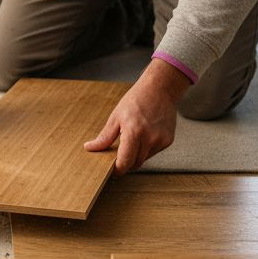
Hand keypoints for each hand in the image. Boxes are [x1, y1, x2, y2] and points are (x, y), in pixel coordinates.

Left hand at [84, 59, 190, 174]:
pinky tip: (145, 134)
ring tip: (134, 139)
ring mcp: (160, 140)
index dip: (118, 169)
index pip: (125, 162)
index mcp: (133, 133)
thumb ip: (104, 137)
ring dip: (137, 156)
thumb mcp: (116, 117)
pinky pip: (154, 152)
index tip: (113, 169)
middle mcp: (149, 139)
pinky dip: (147, 149)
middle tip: (120, 153)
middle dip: (127, 163)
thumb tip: (90, 148)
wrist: (159, 89)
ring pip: (145, 159)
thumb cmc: (136, 100)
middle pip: (135, 164)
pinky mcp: (168, 140)